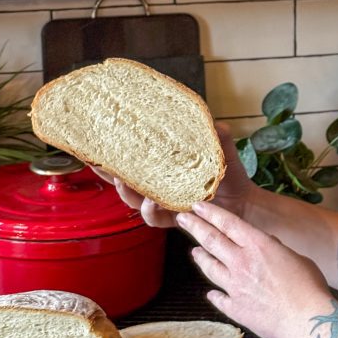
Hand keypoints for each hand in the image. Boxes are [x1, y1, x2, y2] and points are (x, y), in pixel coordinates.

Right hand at [91, 122, 253, 229]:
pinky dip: (151, 210)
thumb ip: (215, 134)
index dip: (111, 157)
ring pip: (135, 202)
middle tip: (101, 165)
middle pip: (124, 183)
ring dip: (127, 193)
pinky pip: (155, 218)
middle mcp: (158, 188)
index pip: (131, 163)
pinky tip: (153, 201)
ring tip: (124, 182)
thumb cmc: (228, 175)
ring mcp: (165, 205)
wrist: (244, 202)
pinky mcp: (174, 218)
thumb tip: (213, 119)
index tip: (93, 148)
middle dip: (109, 176)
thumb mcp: (220, 149)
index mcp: (163, 169)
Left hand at [177, 199, 331, 337]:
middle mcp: (241, 263)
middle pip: (212, 241)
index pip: (228, 223)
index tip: (197, 205)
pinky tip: (211, 293)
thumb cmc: (309, 287)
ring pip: (210, 268)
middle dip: (195, 227)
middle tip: (182, 219)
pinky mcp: (235, 308)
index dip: (211, 213)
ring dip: (201, 258)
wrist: (306, 320)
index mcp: (258, 246)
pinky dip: (214, 294)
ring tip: (194, 252)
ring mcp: (235, 286)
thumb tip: (267, 243)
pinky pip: (219, 298)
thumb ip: (277, 249)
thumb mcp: (296, 257)